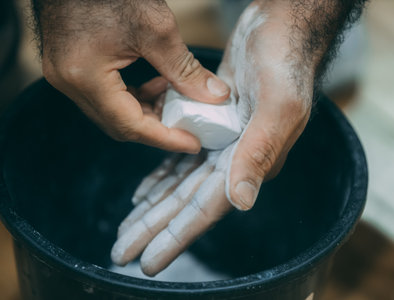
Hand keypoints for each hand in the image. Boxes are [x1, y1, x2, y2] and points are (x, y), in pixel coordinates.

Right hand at [36, 0, 229, 152]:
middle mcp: (70, 83)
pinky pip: (106, 97)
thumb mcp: (156, 29)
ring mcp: (67, 77)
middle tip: (188, 127)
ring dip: (147, 113)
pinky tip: (156, 84)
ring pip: (114, 114)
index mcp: (85, 77)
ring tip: (176, 101)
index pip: (131, 125)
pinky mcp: (72, 68)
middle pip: (120, 126)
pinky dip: (134, 98)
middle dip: (158, 130)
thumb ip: (185, 69)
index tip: (192, 144)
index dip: (166, 139)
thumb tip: (215, 95)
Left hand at [111, 1, 312, 274]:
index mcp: (250, 160)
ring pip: (178, 183)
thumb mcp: (277, 105)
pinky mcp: (209, 125)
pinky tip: (144, 191)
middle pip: (186, 201)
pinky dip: (160, 176)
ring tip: (128, 228)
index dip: (176, 235)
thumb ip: (258, 152)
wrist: (281, 30)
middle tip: (123, 251)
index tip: (149, 261)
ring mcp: (221, 142)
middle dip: (154, 227)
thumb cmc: (284, 63)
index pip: (206, 207)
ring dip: (153, 206)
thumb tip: (240, 201)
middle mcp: (235, 158)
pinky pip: (180, 158)